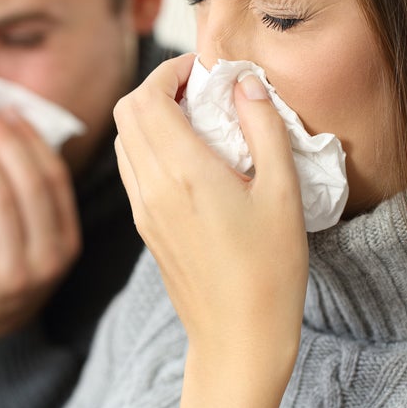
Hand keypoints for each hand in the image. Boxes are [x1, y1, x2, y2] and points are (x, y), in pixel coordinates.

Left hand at [0, 106, 81, 364]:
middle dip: (2, 137)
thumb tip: (8, 126)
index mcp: (65, 241)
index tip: (5, 107)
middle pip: (29, 180)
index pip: (54, 176)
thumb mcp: (22, 240)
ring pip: (0, 195)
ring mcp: (17, 271)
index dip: (30, 138)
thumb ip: (21, 195)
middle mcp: (49, 256)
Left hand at [113, 53, 307, 407]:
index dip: (169, 70)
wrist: (238, 338)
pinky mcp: (144, 226)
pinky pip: (131, 167)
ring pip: (124, 138)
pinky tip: (187, 155)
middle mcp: (152, 185)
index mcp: (183, 172)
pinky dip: (147, 144)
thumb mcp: (282, 191)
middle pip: (126, 111)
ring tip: (194, 118)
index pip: (148, 96)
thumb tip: (244, 81)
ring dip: (149, 114)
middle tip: (198, 88)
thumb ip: (263, 127)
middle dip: (156, 86)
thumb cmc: (270, 269)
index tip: (202, 69)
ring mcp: (143, 208)